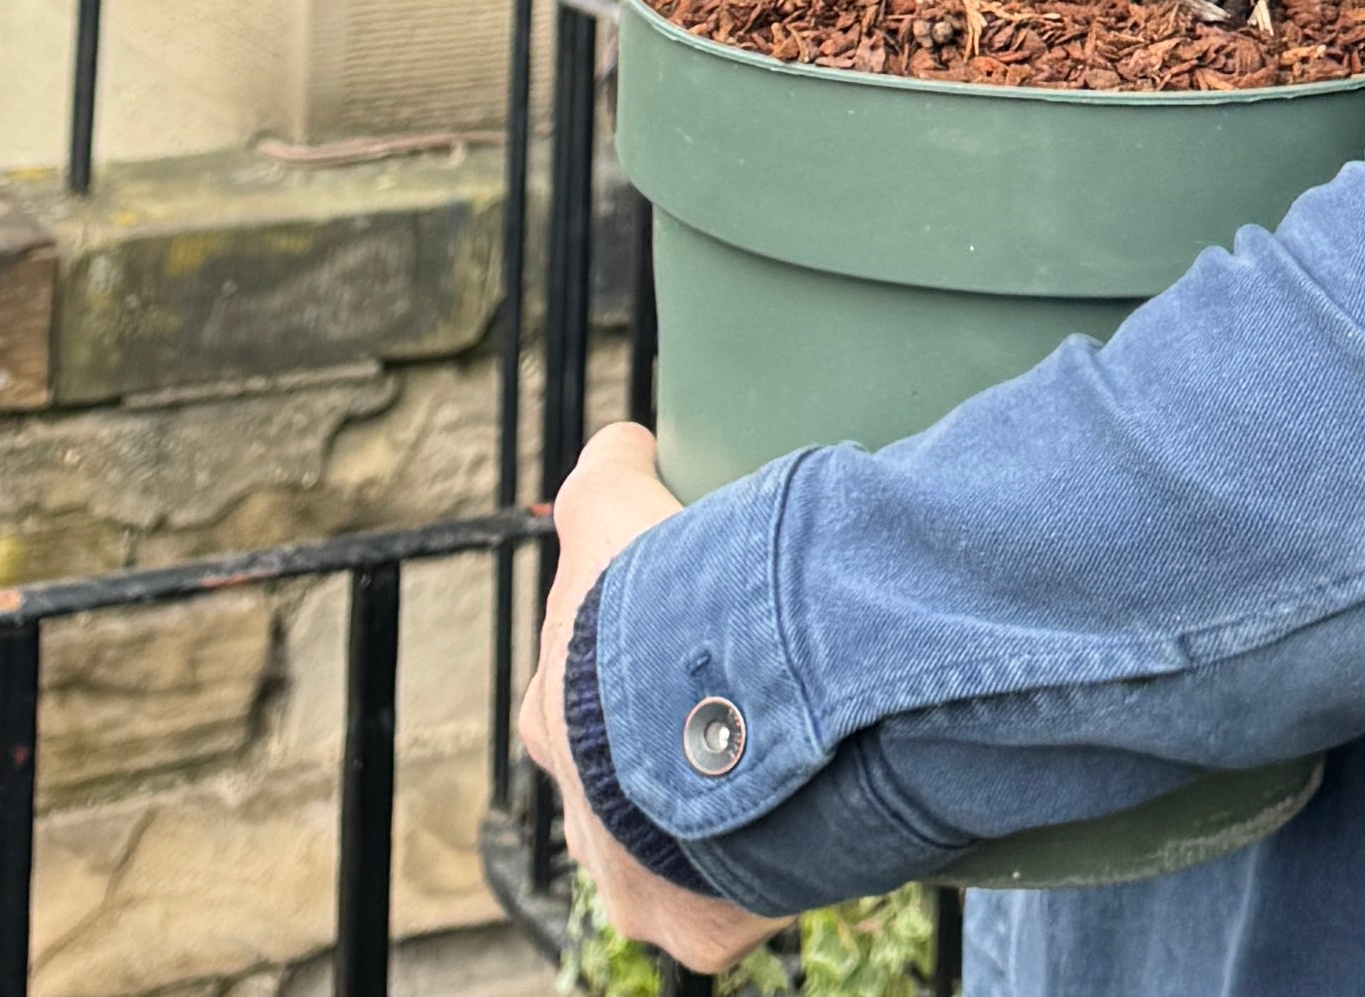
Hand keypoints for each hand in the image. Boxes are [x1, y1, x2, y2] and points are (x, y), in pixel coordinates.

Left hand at [516, 423, 794, 976]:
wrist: (705, 713)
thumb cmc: (647, 611)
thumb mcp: (614, 510)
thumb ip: (606, 471)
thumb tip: (624, 438)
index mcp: (553, 718)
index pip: (580, 700)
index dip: (633, 673)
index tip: (693, 649)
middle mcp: (578, 814)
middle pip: (626, 789)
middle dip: (673, 760)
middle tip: (748, 715)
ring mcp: (632, 881)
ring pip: (677, 856)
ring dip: (720, 825)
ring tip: (788, 775)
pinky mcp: (696, 926)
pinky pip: (740, 903)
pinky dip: (775, 870)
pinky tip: (811, 831)